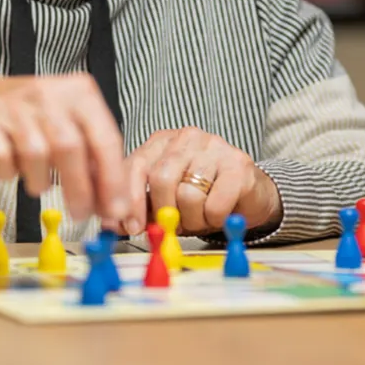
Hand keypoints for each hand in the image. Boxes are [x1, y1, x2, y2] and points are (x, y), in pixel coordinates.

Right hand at [0, 72, 128, 224]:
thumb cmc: (40, 119)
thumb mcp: (75, 126)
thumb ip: (96, 160)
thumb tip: (113, 205)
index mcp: (80, 92)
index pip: (104, 138)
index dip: (112, 179)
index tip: (114, 209)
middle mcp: (47, 92)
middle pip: (70, 148)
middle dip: (79, 189)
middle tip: (81, 214)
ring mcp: (13, 104)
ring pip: (35, 155)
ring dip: (40, 181)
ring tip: (40, 180)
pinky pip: (1, 159)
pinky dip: (9, 173)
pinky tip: (12, 165)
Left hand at [119, 128, 281, 236]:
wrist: (249, 191)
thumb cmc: (203, 193)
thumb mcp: (166, 195)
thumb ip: (142, 205)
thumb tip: (115, 224)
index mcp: (161, 141)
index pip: (136, 166)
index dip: (131, 201)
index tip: (130, 226)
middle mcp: (186, 138)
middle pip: (161, 180)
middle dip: (165, 212)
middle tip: (176, 226)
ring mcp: (214, 147)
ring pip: (188, 195)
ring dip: (193, 219)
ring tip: (200, 218)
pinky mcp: (238, 164)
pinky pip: (215, 205)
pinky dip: (214, 219)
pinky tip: (218, 214)